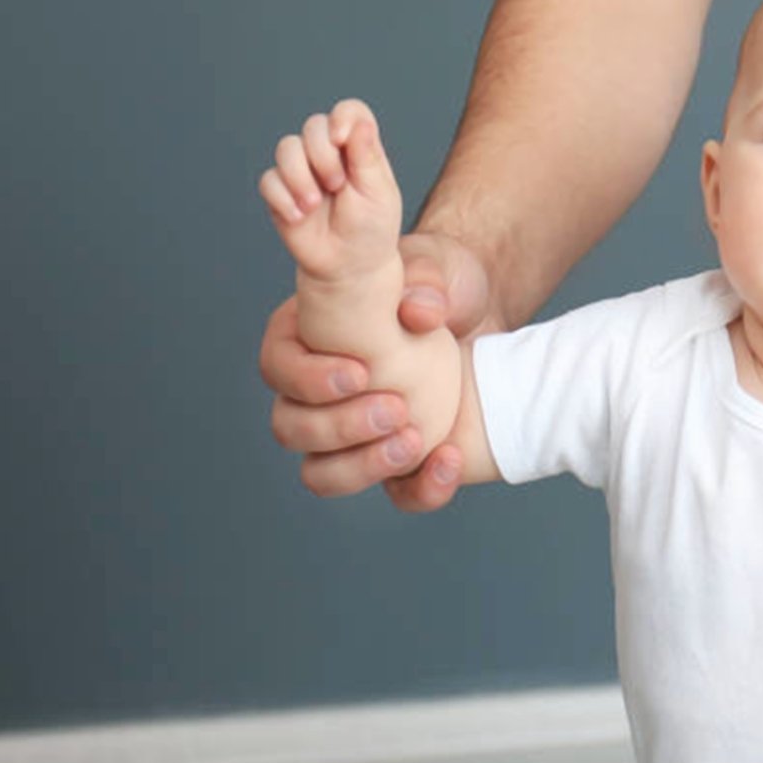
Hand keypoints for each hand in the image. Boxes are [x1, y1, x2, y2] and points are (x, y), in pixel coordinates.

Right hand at [258, 99, 401, 282]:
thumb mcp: (378, 194)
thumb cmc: (371, 228)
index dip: (342, 117)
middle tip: (337, 185)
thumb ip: (367, 157)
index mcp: (359, 148)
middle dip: (322, 154)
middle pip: (313, 126)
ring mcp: (302, 170)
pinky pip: (269, 180)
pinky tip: (299, 217)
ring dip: (300, 176)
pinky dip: (283, 198)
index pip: (349, 111)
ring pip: (286, 148)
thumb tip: (360, 123)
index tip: (341, 139)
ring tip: (314, 205)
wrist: (349, 265)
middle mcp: (329, 153)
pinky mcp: (280, 191)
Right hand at [258, 168, 499, 508]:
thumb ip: (424, 282)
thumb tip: (419, 311)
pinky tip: (450, 461)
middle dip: (339, 427)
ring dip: (363, 466)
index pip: (277, 366)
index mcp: (306, 336)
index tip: (360, 372)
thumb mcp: (436, 269)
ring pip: (323, 473)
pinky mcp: (393, 459)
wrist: (485, 318)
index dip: (308, 379)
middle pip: (291, 428)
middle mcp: (316, 393)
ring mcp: (351, 433)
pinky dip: (419, 488)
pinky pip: (395, 493)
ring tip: (414, 441)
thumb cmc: (442, 284)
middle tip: (396, 409)